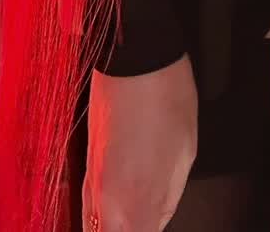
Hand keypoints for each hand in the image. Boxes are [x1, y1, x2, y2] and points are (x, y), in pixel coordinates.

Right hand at [83, 52, 197, 231]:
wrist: (133, 55)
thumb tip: (157, 219)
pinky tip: (120, 207)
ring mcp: (89, 180)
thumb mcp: (184, 154)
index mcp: (136, 203)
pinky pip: (89, 205)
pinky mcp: (84, 162)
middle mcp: (105, 199)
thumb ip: (167, 199)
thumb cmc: (164, 94)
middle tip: (145, 222)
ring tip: (134, 218)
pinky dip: (102, 215)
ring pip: (93, 228)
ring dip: (114, 228)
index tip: (154, 227)